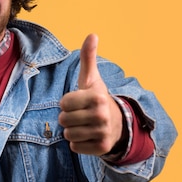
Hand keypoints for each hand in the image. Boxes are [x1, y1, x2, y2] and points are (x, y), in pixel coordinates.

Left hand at [58, 34, 123, 154]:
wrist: (117, 124)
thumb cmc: (97, 99)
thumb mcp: (91, 79)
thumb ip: (88, 58)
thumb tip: (92, 34)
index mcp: (97, 97)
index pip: (63, 103)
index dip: (67, 103)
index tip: (78, 102)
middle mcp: (101, 115)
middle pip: (63, 120)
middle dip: (68, 118)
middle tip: (80, 115)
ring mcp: (102, 132)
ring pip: (68, 135)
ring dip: (72, 131)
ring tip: (84, 126)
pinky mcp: (101, 147)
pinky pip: (75, 147)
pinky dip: (78, 144)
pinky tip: (88, 136)